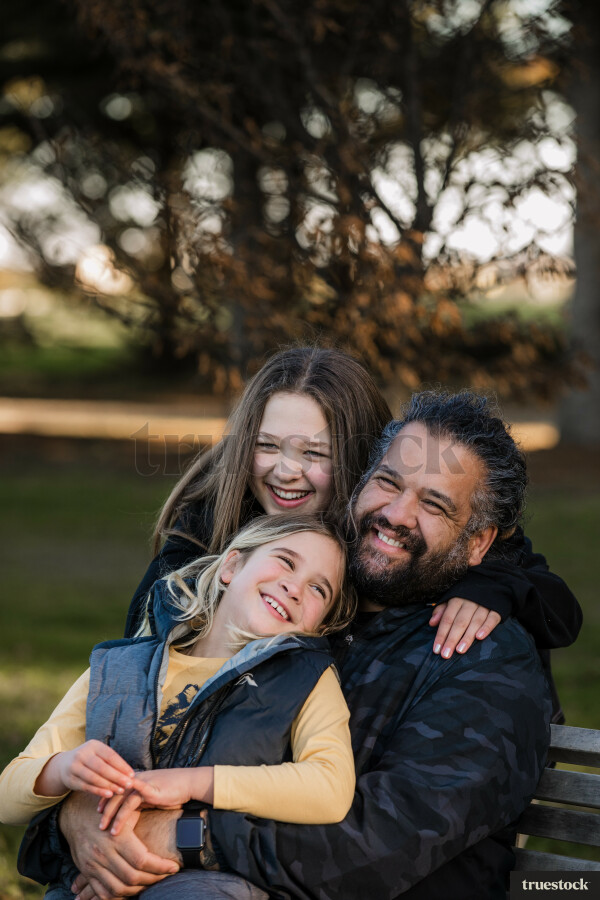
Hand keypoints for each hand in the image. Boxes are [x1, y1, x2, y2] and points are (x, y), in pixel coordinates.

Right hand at [36, 740, 135, 799]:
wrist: (64, 764)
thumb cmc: (90, 760)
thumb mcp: (99, 755)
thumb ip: (112, 762)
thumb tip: (130, 774)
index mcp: (93, 745)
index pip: (110, 755)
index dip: (122, 766)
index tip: (132, 775)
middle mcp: (82, 754)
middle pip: (102, 767)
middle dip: (117, 777)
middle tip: (129, 784)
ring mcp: (74, 766)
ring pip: (94, 778)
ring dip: (108, 785)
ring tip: (120, 790)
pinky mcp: (70, 779)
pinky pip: (86, 786)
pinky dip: (98, 791)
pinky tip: (109, 794)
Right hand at [59, 792, 178, 899]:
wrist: (75, 816)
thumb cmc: (109, 811)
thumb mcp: (126, 810)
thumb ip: (143, 817)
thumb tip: (171, 814)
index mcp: (117, 837)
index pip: (142, 860)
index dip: (160, 867)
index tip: (173, 867)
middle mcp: (104, 853)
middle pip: (132, 877)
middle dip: (153, 879)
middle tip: (165, 875)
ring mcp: (94, 865)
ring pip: (119, 888)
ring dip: (138, 890)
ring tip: (151, 882)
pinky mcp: (87, 873)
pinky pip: (103, 892)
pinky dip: (119, 896)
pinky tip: (131, 890)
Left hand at [99, 767, 213, 835]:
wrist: (188, 782)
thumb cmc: (172, 789)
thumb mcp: (152, 794)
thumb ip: (140, 800)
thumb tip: (130, 811)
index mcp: (135, 779)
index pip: (114, 787)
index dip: (105, 799)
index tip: (98, 813)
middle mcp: (136, 779)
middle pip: (113, 793)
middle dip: (104, 810)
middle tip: (98, 825)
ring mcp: (142, 783)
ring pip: (119, 798)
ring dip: (111, 815)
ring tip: (105, 830)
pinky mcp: (148, 789)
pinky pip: (131, 800)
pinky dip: (122, 813)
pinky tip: (117, 824)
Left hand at [429, 598, 501, 657]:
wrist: (490, 584)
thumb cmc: (466, 597)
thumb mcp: (452, 600)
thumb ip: (441, 611)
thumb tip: (432, 623)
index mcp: (457, 600)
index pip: (447, 619)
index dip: (441, 634)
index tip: (436, 649)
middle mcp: (469, 602)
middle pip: (459, 622)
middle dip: (452, 639)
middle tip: (446, 655)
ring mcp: (484, 605)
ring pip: (475, 622)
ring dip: (467, 637)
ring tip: (460, 650)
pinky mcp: (497, 609)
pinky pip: (492, 618)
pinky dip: (486, 628)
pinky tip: (480, 637)